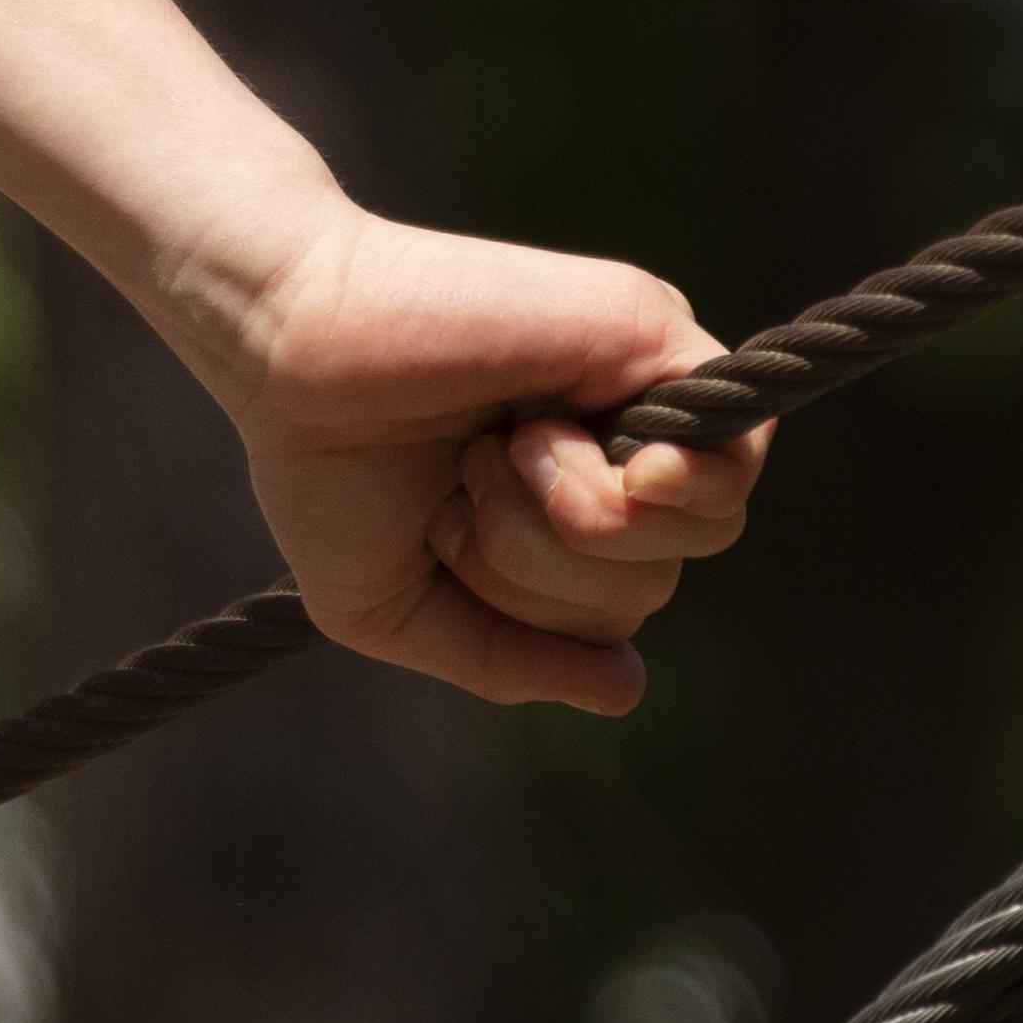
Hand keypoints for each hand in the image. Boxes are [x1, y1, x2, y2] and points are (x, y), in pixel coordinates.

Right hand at [184, 209, 760, 709]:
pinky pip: (733, 455)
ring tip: (503, 444)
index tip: (443, 532)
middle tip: (466, 475)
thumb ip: (512, 657)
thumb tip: (630, 687)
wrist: (289, 352)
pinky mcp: (659, 335)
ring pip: (705, 529)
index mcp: (558, 515)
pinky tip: (574, 444)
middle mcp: (612, 456)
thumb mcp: (400, 609)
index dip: (531, 611)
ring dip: (578, 516)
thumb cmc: (328, 471)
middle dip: (543, 566)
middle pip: (658, 581)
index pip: (614, 615)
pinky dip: (655, 480)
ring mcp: (643, 395)